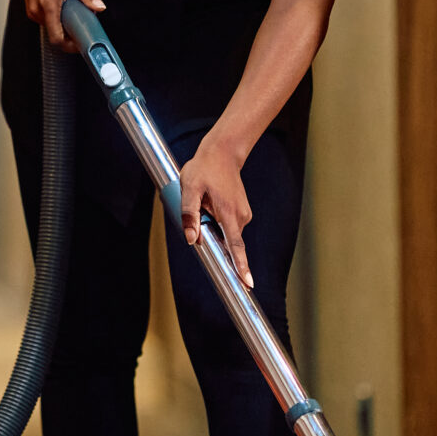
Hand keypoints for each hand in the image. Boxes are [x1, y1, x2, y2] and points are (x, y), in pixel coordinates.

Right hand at [19, 0, 103, 49]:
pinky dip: (55, 15)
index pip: (57, 39)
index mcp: (48, 6)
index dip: (70, 46)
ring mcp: (31, 8)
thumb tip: (99, 8)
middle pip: (54, 33)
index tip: (81, 43)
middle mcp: (36, 10)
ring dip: (62, 22)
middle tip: (83, 21)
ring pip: (50, 25)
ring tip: (73, 7)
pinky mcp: (30, 5)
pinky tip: (63, 1)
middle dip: (70, 31)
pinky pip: (45, 17)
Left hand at [178, 136, 254, 287]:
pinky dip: (217, 220)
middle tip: (201, 207)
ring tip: (204, 198)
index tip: (247, 283)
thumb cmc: (204, 169)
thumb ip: (190, 214)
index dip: (240, 266)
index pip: (236, 246)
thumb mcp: (190, 189)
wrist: (222, 152)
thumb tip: (192, 240)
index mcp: (229, 213)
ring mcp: (243, 214)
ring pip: (225, 231)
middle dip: (212, 236)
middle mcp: (241, 216)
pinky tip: (210, 201)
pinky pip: (227, 225)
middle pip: (226, 240)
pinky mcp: (241, 212)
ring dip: (212, 225)